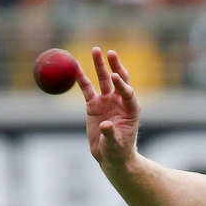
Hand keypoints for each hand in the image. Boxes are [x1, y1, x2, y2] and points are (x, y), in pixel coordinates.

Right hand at [76, 47, 139, 171]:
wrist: (111, 156)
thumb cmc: (118, 151)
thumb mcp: (115, 144)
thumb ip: (111, 134)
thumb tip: (105, 125)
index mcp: (131, 110)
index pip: (128, 94)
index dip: (122, 85)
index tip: (116, 77)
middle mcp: (120, 102)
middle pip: (118, 80)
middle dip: (115, 66)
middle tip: (110, 53)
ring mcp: (107, 102)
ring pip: (103, 80)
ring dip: (100, 66)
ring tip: (96, 50)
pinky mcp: (94, 105)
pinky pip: (87, 88)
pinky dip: (81, 78)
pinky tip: (75, 66)